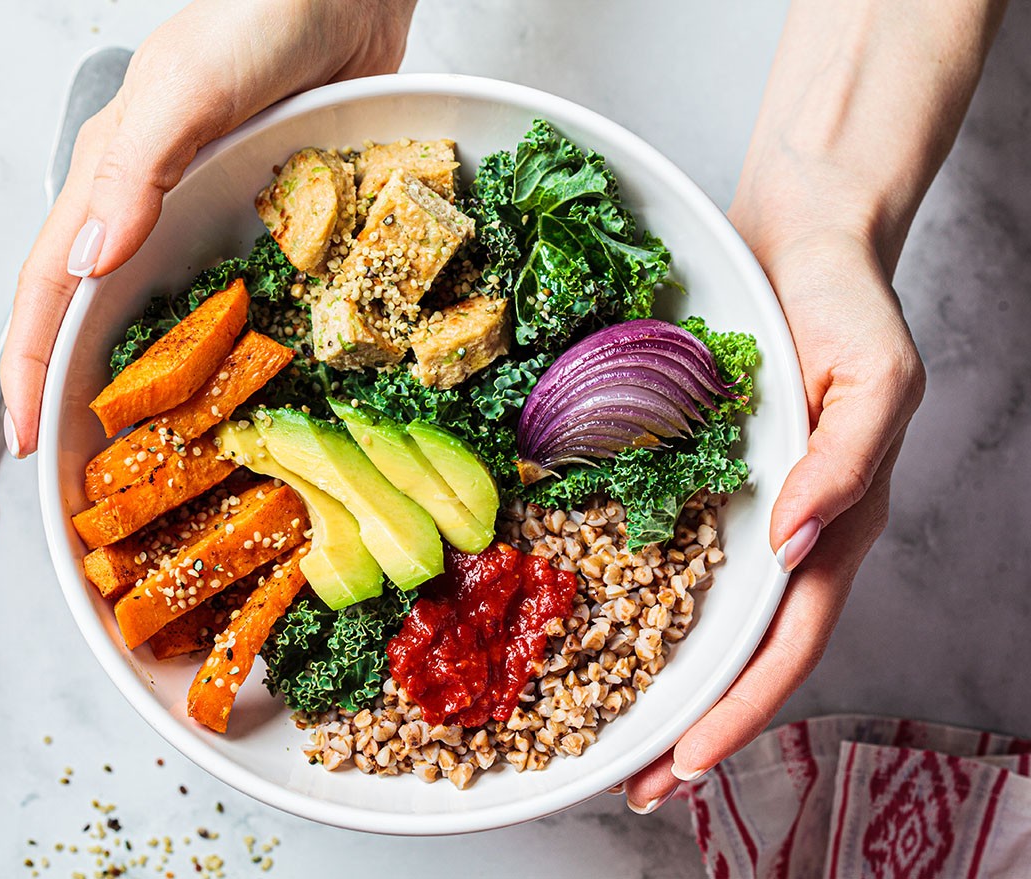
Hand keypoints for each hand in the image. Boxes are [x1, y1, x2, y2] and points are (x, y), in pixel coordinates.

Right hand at [0, 0, 415, 456]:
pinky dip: (230, 346)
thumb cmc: (257, 15)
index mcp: (112, 179)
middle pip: (102, 317)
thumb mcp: (184, 88)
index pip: (52, 290)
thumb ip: (134, 171)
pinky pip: (238, 295)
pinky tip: (248, 385)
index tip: (29, 445)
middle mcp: (153, 207)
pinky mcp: (266, 219)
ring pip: (168, 315)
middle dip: (88, 393)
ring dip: (160, 383)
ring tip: (166, 452)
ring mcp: (209, 217)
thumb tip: (91, 265)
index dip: (32, 368)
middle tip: (92, 474)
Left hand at [620, 222, 925, 812]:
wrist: (800, 234)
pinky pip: (663, 545)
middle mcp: (783, 530)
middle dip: (688, 722)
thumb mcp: (875, 376)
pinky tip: (583, 616)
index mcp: (833, 524)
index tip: (681, 765)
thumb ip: (846, 461)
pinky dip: (631, 594)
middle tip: (627, 783)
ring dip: (656, 677)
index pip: (787, 643)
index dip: (738, 710)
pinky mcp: (695, 471)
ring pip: (698, 612)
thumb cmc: (848, 301)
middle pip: (737, 650)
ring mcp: (738, 505)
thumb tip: (797, 546)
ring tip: (599, 727)